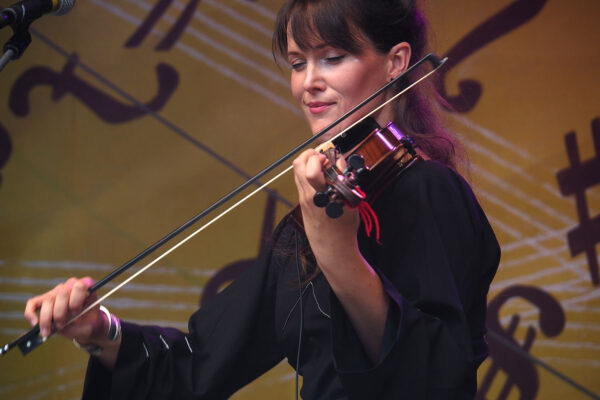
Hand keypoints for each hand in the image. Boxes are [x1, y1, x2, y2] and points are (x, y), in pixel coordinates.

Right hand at [24, 277, 105, 343]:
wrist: (84, 326)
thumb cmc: (88, 320)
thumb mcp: (92, 319)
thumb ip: (86, 315)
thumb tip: (74, 319)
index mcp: (84, 287)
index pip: (79, 286)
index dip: (76, 302)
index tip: (76, 313)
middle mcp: (69, 286)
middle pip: (61, 293)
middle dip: (61, 312)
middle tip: (63, 324)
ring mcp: (55, 293)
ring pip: (48, 300)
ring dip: (47, 318)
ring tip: (49, 331)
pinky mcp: (42, 301)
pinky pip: (32, 304)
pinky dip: (31, 314)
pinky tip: (35, 324)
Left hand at [292, 149, 360, 268]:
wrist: (333, 248)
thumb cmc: (344, 228)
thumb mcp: (350, 202)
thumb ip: (344, 179)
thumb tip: (339, 160)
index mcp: (322, 196)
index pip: (310, 169)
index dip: (319, 157)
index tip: (329, 158)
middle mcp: (309, 196)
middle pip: (298, 165)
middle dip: (310, 154)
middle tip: (322, 157)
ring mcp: (304, 199)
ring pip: (297, 171)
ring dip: (308, 163)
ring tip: (323, 166)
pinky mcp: (302, 203)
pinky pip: (300, 181)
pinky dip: (308, 173)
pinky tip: (321, 178)